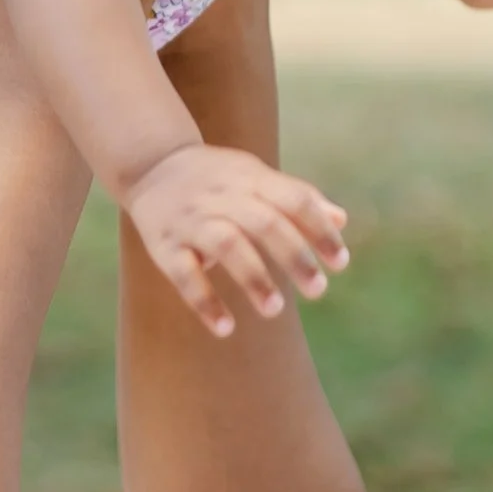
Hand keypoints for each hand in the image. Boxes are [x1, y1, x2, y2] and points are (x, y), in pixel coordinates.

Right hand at [123, 139, 347, 335]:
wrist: (151, 163)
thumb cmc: (216, 177)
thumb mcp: (255, 176)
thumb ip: (297, 197)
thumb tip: (341, 220)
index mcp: (251, 179)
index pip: (294, 200)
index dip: (320, 230)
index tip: (340, 263)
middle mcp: (223, 197)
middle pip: (265, 222)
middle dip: (295, 257)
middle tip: (318, 291)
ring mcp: (192, 220)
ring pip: (227, 244)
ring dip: (253, 277)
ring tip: (275, 309)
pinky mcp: (164, 245)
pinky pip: (184, 273)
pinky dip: (204, 301)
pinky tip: (224, 328)